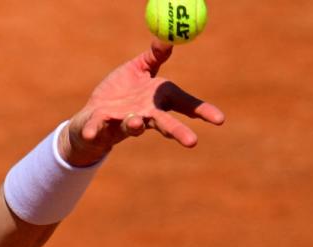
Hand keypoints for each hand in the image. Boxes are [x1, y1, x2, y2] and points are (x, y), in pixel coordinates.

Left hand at [61, 40, 224, 166]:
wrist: (92, 116)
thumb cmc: (120, 92)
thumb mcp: (138, 69)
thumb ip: (154, 57)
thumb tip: (169, 38)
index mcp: (157, 100)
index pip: (184, 105)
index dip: (202, 112)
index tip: (220, 120)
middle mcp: (144, 114)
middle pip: (164, 123)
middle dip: (177, 132)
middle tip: (193, 142)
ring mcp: (122, 121)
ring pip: (132, 125)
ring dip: (134, 124)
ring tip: (136, 122)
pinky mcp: (99, 125)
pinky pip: (97, 127)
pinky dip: (94, 130)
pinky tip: (92, 133)